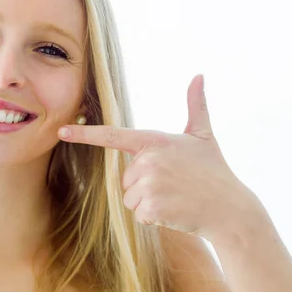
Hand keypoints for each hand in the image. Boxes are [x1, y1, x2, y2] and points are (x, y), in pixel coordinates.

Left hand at [57, 74, 262, 239]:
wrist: (231, 210)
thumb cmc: (214, 171)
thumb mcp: (203, 135)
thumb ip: (196, 105)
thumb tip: (199, 75)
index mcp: (154, 141)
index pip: (113, 136)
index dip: (85, 134)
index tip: (61, 130)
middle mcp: (148, 160)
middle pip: (125, 178)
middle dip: (144, 185)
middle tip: (173, 184)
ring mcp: (149, 184)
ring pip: (129, 198)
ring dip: (147, 202)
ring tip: (174, 197)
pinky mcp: (151, 207)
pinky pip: (138, 213)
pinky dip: (153, 216)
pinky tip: (174, 211)